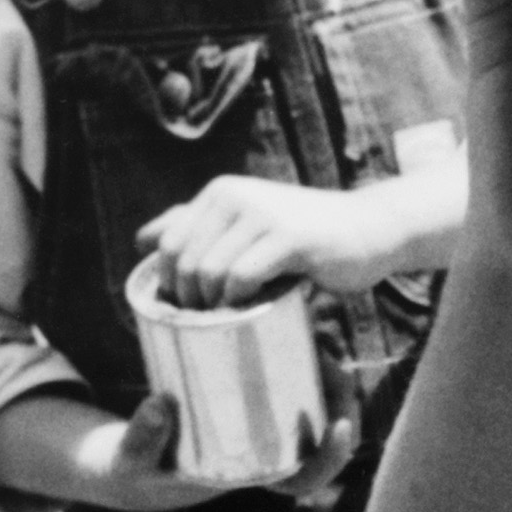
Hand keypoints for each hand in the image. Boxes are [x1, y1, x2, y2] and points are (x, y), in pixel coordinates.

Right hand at [20, 353, 357, 511]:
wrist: (137, 455)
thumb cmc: (141, 467)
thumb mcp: (134, 462)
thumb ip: (142, 440)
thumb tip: (159, 405)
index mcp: (258, 477)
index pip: (308, 477)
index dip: (333, 457)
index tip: (342, 427)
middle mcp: (273, 450)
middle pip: (326, 427)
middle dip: (338, 393)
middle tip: (328, 356)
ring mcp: (271, 421)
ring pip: (317, 397)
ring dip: (324, 364)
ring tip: (313, 327)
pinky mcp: (258, 393)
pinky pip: (295, 373)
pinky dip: (300, 347)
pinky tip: (297, 315)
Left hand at [137, 176, 425, 308]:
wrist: (369, 229)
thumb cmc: (307, 236)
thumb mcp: (248, 225)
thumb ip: (198, 226)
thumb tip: (141, 239)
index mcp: (220, 193)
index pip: (168, 241)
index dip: (167, 280)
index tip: (186, 305)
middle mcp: (234, 196)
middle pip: (183, 260)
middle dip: (187, 298)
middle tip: (208, 318)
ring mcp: (261, 215)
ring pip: (208, 271)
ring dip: (213, 303)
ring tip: (230, 315)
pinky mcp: (288, 239)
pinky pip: (242, 276)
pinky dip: (239, 299)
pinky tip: (252, 305)